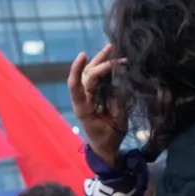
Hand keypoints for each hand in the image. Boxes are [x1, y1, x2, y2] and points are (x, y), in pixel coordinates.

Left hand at [68, 44, 126, 164]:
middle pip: (86, 75)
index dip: (77, 70)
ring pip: (90, 73)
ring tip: (111, 47)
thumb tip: (118, 82)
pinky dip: (106, 68)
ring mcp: (88, 96)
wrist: (105, 148)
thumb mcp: (117, 123)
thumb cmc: (109, 138)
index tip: (83, 55)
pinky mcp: (95, 95)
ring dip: (100, 60)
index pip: (76, 86)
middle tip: (113, 51)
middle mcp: (83, 99)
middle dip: (98, 61)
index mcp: (83, 108)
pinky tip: (114, 59)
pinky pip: (98, 78)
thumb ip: (117, 103)